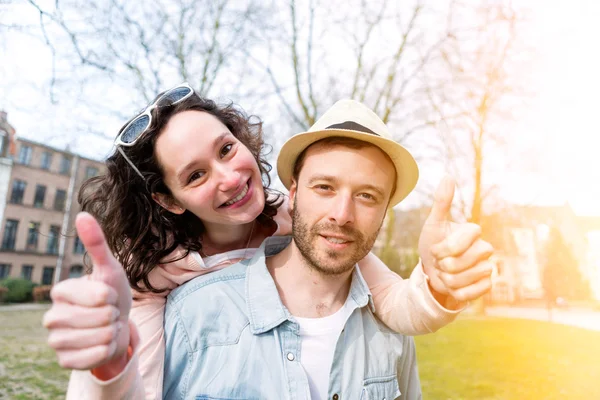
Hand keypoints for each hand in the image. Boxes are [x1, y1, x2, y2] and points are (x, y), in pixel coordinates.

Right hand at [43, 212, 131, 374]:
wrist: (115, 326)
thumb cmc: (111, 294)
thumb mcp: (110, 268)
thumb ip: (96, 243)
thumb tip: (82, 214)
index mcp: (60, 291)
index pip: (100, 296)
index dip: (112, 296)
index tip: (107, 295)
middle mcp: (51, 316)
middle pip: (102, 318)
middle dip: (114, 315)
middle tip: (108, 313)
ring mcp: (55, 340)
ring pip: (101, 338)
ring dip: (113, 333)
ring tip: (107, 327)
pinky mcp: (65, 361)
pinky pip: (97, 356)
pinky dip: (108, 350)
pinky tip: (102, 344)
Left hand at [418, 176, 493, 305]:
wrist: (433, 271)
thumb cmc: (433, 244)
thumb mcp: (433, 224)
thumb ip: (442, 202)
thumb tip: (448, 176)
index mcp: (473, 231)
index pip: (459, 243)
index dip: (442, 250)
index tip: (435, 249)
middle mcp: (485, 248)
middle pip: (461, 263)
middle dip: (442, 266)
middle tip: (440, 262)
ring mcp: (488, 268)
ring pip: (464, 279)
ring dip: (447, 280)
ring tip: (446, 273)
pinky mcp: (487, 286)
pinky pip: (470, 294)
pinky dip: (456, 292)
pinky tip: (454, 286)